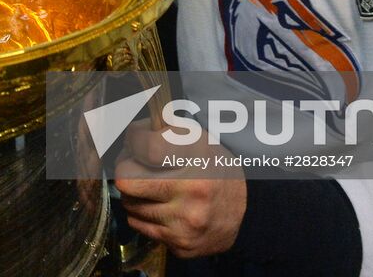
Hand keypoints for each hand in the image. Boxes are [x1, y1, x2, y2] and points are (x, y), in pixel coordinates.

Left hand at [113, 120, 246, 258]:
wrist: (245, 212)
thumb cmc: (212, 168)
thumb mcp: (196, 137)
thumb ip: (163, 128)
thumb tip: (131, 132)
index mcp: (198, 158)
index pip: (148, 148)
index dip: (134, 142)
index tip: (135, 142)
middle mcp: (193, 191)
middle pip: (127, 181)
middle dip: (127, 172)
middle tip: (135, 168)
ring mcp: (187, 221)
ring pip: (129, 205)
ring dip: (135, 195)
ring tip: (152, 189)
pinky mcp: (181, 244)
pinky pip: (139, 226)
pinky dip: (143, 215)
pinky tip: (160, 208)